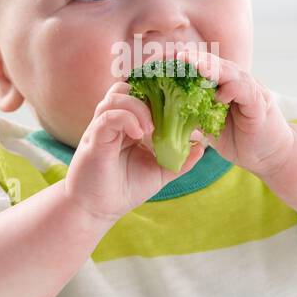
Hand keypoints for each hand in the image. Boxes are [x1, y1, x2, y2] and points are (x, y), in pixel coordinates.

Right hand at [64, 80, 206, 224]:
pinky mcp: (94, 137)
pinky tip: (140, 134)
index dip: (159, 93)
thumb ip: (180, 160)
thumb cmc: (124, 189)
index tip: (180, 103)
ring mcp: (102, 127)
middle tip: (166, 111)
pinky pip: (109, 116)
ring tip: (151, 128)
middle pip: (128, 87)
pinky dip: (126, 118)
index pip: (142, 94)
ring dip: (138, 106)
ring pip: (117, 96)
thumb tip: (202, 146)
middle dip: (149, 93)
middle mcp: (114, 120)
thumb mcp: (159, 172)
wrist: (97, 210)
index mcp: (129, 124)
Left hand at [173, 50, 295, 179]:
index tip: (160, 60)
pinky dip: (233, 89)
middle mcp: (235, 81)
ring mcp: (249, 90)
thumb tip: (164, 112)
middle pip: (213, 63)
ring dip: (209, 67)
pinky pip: (246, 91)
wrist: (268, 155)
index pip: (200, 65)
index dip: (181, 61)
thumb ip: (193, 114)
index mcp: (221, 83)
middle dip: (192, 58)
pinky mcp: (260, 103)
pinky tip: (219, 94)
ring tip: (192, 65)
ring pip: (229, 72)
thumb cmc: (238, 137)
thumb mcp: (209, 124)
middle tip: (173, 56)